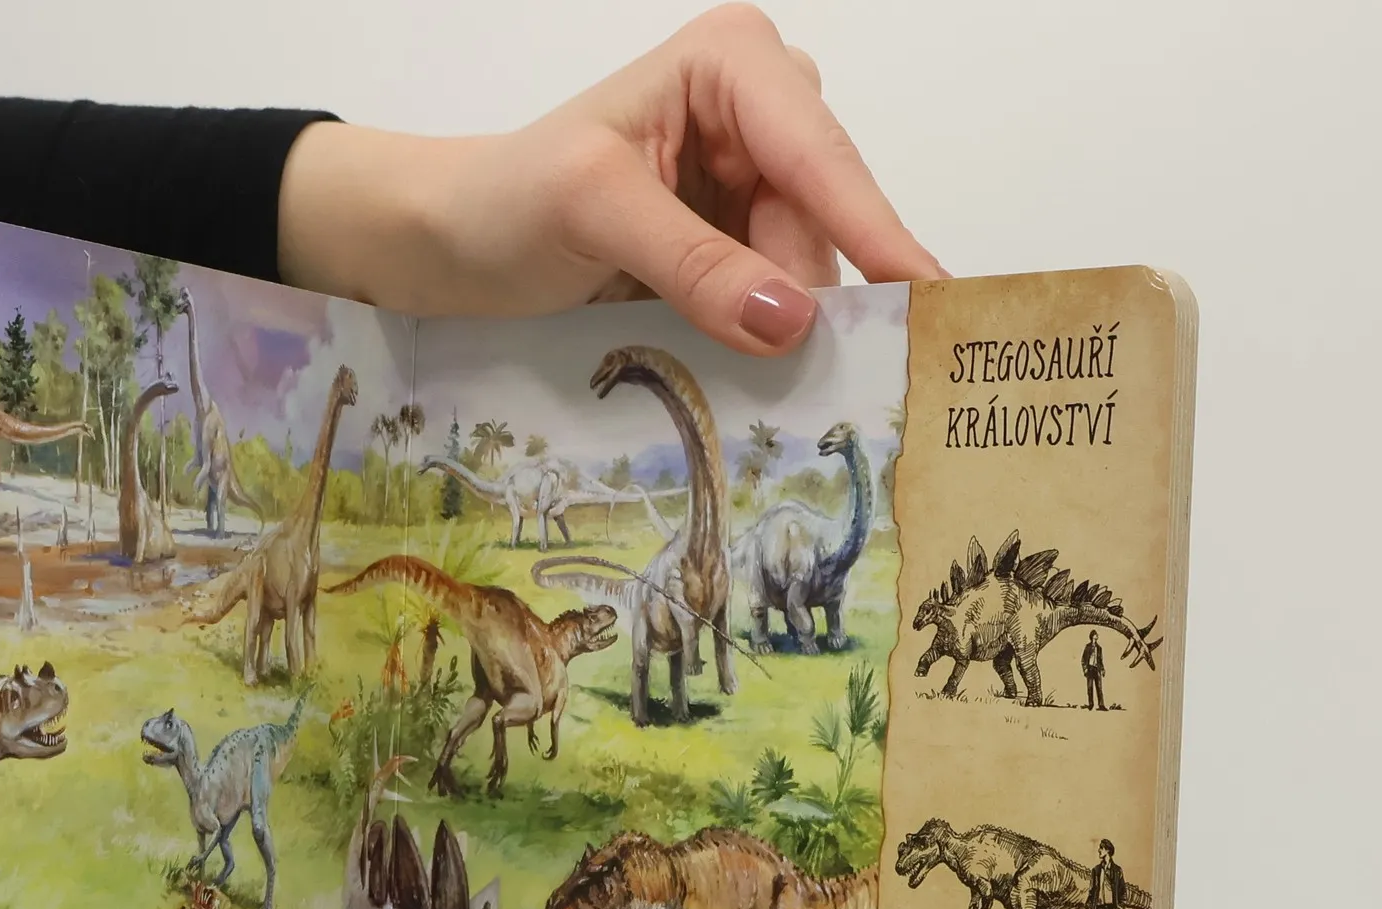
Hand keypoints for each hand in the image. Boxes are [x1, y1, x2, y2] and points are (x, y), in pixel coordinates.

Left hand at [279, 3, 940, 354]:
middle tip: (796, 371)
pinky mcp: (734, 242)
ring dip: (775, 324)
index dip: (875, 230)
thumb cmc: (506, 202)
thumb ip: (694, 263)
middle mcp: (758, 111)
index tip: (930, 295)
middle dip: (807, 293)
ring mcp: (751, 180)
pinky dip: (757, 335)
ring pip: (805, 268)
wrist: (451, 242)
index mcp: (732, 65)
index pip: (819, 156)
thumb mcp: (595, 216)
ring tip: (723, 362)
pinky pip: (775, 295)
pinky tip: (728, 359)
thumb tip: (791, 316)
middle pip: (822, 219)